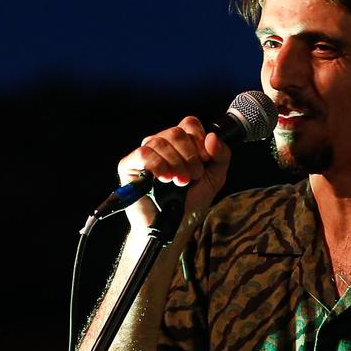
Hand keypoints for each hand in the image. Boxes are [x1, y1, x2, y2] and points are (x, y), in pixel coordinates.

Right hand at [117, 116, 231, 229]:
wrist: (174, 226)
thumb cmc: (191, 202)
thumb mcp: (215, 178)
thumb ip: (221, 156)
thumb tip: (212, 137)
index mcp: (180, 143)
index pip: (189, 123)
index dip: (199, 140)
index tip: (204, 161)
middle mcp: (161, 144)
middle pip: (176, 132)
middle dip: (189, 157)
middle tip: (191, 177)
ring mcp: (145, 153)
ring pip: (160, 141)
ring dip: (176, 164)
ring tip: (179, 183)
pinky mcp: (129, 165)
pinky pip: (143, 153)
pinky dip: (157, 165)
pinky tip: (164, 178)